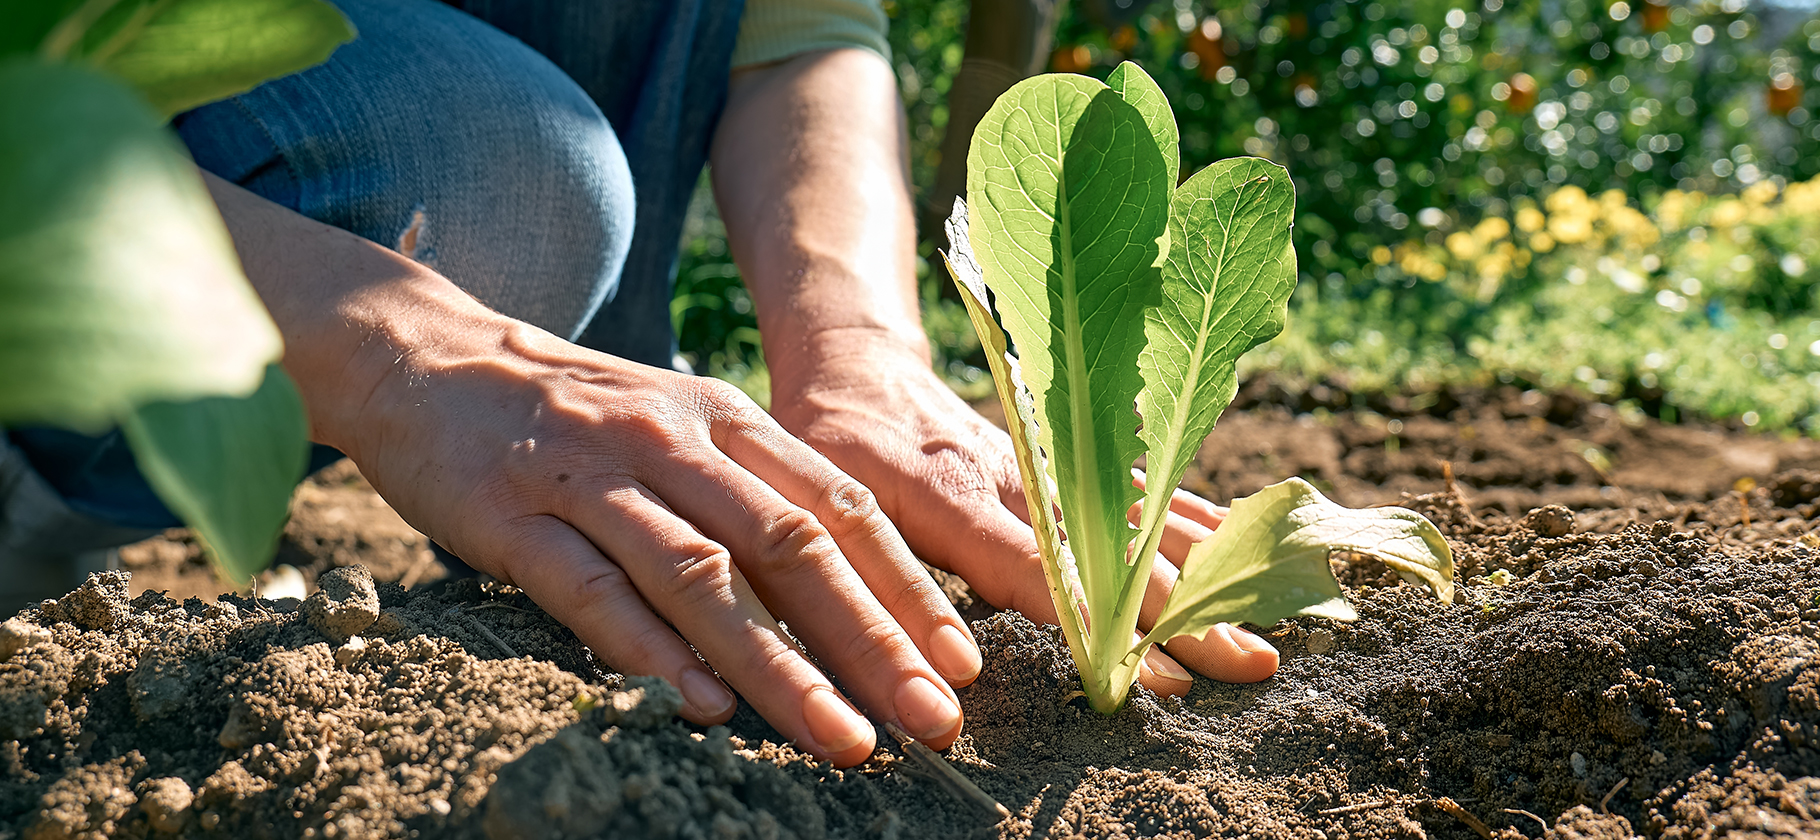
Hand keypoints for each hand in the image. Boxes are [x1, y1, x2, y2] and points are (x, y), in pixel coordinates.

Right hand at [333, 312, 980, 767]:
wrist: (427, 356)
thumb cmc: (577, 414)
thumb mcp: (682, 428)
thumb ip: (755, 498)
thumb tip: (847, 600)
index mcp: (727, 420)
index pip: (838, 507)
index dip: (906, 586)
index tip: (962, 662)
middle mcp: (673, 442)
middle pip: (790, 545)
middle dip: (871, 638)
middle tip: (931, 718)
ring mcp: (591, 476)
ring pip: (702, 576)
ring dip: (778, 664)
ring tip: (840, 736)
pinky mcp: (512, 515)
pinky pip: (588, 588)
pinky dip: (648, 648)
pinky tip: (699, 704)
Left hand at [768, 338, 1279, 696]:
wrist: (853, 367)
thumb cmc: (827, 451)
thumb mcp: (831, 510)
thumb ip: (878, 585)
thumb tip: (938, 673)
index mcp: (954, 497)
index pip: (1042, 571)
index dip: (1103, 623)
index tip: (1159, 672)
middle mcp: (1019, 477)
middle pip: (1116, 553)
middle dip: (1188, 611)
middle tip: (1252, 664)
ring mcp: (1051, 462)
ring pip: (1142, 516)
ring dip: (1208, 568)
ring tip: (1271, 619)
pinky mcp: (1064, 452)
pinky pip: (1139, 482)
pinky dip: (1191, 513)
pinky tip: (1239, 541)